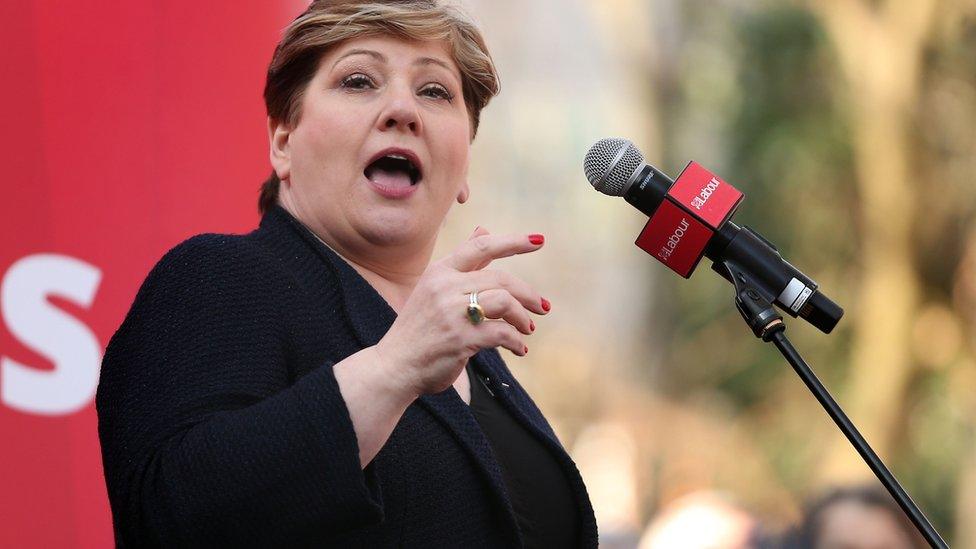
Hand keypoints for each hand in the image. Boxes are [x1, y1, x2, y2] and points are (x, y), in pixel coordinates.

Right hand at [375, 227, 549, 396]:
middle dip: (528, 293)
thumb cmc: (419, 328)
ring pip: (505, 302)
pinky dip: (516, 341)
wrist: (395, 366)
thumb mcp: (435, 288)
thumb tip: (484, 230)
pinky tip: (519, 348)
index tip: (539, 239)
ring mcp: (452, 313)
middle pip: (501, 278)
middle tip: (543, 307)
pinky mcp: (461, 339)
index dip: (513, 241)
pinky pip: (502, 333)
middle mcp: (445, 287)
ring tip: (528, 328)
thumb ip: (463, 262)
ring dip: (523, 317)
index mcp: (440, 271)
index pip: (481, 247)